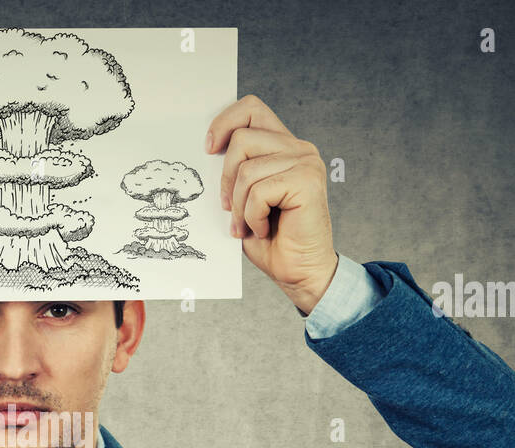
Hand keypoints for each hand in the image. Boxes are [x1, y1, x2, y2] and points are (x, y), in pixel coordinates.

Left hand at [205, 94, 337, 314]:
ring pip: (247, 169)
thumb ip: (234, 171)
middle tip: (229, 210)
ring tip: (249, 225)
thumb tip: (206, 151)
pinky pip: (259, 190)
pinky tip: (264, 228)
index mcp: (282, 146)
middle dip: (225, 180)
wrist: (299, 271)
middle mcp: (298, 148)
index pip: (250, 109)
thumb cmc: (271, 239)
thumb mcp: (243, 198)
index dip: (224, 122)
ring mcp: (305, 162)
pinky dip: (253, 216)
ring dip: (239, 206)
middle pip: (241, 139)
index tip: (208, 149)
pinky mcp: (307, 181)